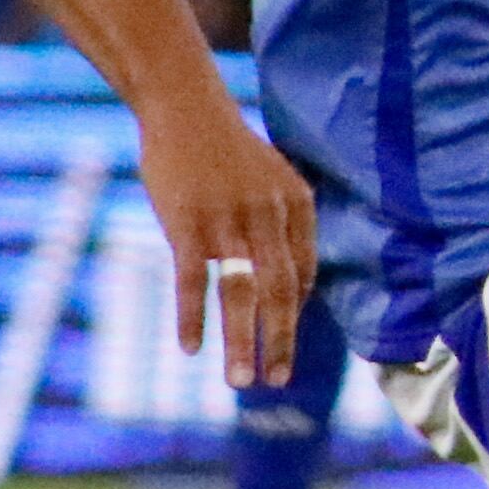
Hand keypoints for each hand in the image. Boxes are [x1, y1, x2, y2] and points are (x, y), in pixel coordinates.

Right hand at [136, 91, 316, 388]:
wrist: (185, 107)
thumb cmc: (226, 147)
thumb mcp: (270, 177)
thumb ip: (281, 223)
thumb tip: (289, 280)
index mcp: (296, 204)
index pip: (303, 272)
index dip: (294, 309)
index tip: (280, 336)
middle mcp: (269, 217)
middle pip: (280, 291)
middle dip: (280, 340)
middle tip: (276, 380)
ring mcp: (227, 222)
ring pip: (240, 294)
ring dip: (242, 341)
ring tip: (241, 381)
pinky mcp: (187, 225)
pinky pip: (192, 281)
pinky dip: (192, 317)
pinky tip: (191, 348)